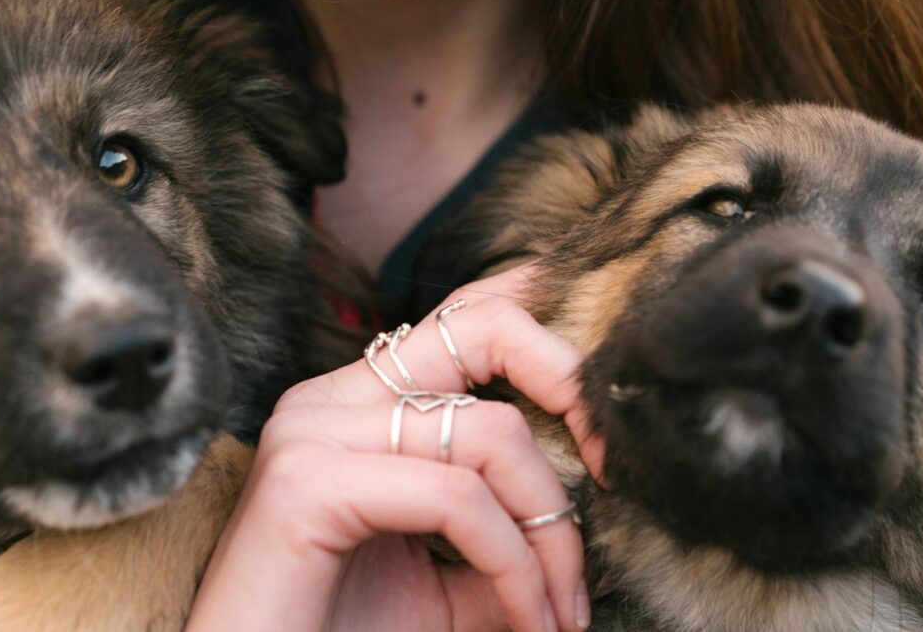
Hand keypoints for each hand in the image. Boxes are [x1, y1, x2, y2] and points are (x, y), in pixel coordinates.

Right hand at [185, 264, 600, 631]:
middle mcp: (333, 398)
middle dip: (564, 379)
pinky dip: (513, 564)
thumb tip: (582, 511)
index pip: (456, 321)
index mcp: (358, 404)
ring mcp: (315, 430)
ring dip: (548, 531)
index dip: (532, 322)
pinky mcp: (309, 481)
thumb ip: (506, 535)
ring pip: (485, 432)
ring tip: (559, 613)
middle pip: (477, 327)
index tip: (597, 392)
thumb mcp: (449, 582)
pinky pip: (454, 498)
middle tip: (613, 466)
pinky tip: (528, 621)